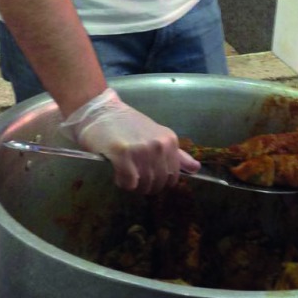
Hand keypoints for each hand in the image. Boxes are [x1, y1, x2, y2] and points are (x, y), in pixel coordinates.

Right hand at [60, 89, 199, 193]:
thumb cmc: (127, 125)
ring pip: (145, 185)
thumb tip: (196, 169)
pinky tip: (117, 171)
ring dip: (134, 185)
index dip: (160, 180)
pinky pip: (129, 183)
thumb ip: (176, 154)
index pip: (173, 177)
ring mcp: (142, 149)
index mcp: (169, 140)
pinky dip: (122, 182)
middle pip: (159, 183)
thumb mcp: (156, 136)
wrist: (100, 112)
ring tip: (125, 172)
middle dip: (146, 186)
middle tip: (134, 175)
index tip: (147, 174)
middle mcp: (159, 145)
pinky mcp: (123, 154)